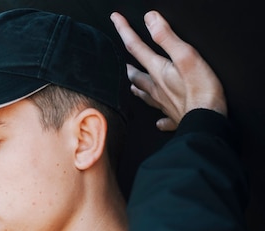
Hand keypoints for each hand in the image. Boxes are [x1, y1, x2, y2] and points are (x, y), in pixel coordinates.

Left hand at [111, 11, 226, 130]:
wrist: (206, 123)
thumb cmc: (200, 90)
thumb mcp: (186, 56)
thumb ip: (166, 38)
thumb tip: (150, 19)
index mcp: (157, 71)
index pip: (135, 47)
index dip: (124, 30)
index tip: (114, 18)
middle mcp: (156, 88)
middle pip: (136, 75)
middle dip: (128, 66)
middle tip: (123, 62)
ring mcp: (164, 104)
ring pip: (145, 95)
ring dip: (138, 88)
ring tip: (132, 85)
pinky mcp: (175, 117)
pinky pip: (164, 118)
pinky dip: (160, 118)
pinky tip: (159, 122)